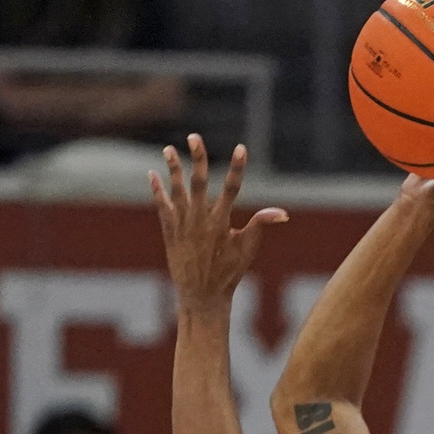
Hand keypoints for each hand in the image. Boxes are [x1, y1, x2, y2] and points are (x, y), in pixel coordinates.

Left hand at [150, 134, 287, 318]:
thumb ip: (260, 225)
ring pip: (176, 190)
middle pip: (198, 182)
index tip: (241, 148)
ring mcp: (182, 225)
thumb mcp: (247, 249)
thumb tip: (281, 212)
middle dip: (197, 158)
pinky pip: (162, 206)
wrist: (201, 296)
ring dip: (172, 169)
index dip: (237, 168)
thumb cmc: (229, 273)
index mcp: (221, 222)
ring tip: (168, 149)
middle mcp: (200, 220)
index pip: (231, 188)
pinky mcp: (169, 232)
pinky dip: (157, 191)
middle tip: (194, 137)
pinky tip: (152, 174)